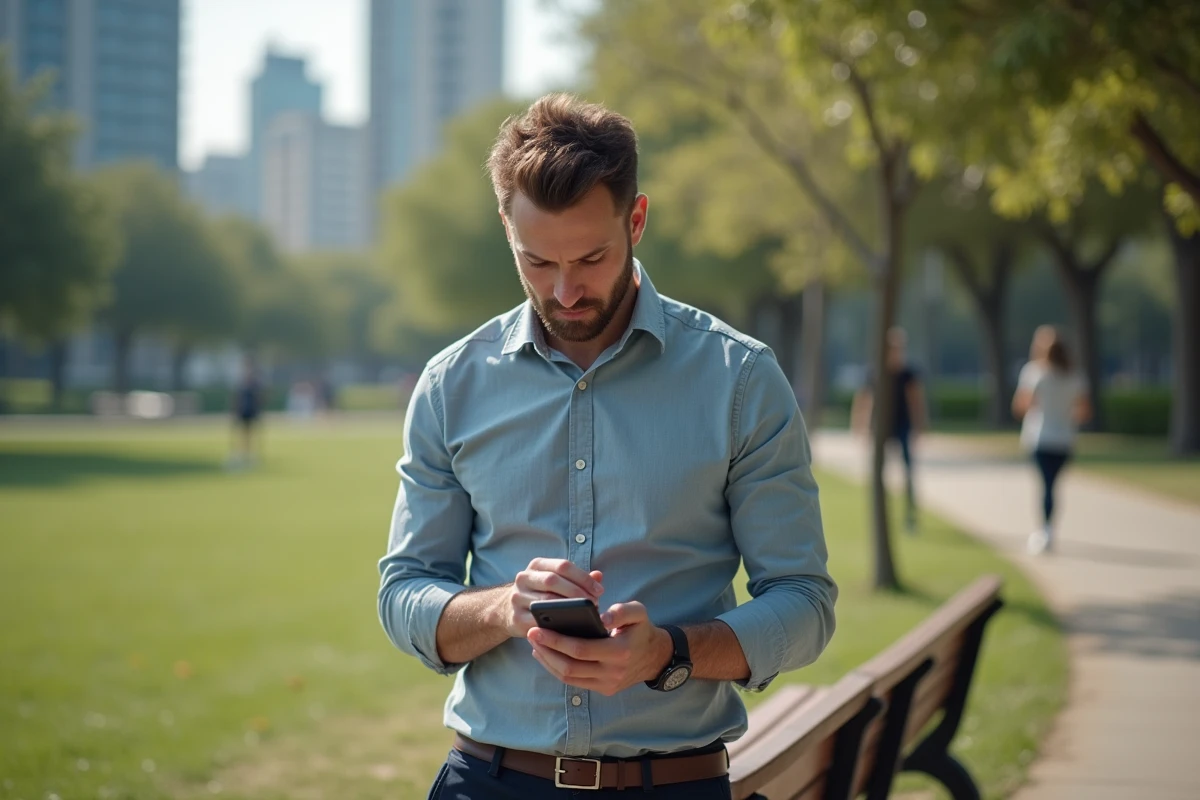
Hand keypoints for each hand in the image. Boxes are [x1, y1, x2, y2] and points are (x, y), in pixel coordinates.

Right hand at [502, 558, 603, 638]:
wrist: (505, 611)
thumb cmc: (539, 594)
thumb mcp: (554, 581)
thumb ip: (576, 578)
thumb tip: (598, 576)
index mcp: (537, 565)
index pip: (562, 566)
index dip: (583, 578)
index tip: (599, 590)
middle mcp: (524, 578)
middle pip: (553, 581)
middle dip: (577, 593)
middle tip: (594, 604)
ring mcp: (517, 597)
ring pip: (546, 601)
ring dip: (568, 609)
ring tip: (586, 616)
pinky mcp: (515, 618)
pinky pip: (538, 622)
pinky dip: (555, 625)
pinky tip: (570, 629)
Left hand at [527, 601, 672, 695]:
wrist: (655, 657)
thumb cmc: (641, 629)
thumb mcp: (638, 612)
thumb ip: (621, 611)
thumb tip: (602, 616)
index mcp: (620, 651)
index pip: (581, 649)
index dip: (557, 641)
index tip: (538, 629)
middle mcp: (612, 672)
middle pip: (570, 666)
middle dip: (547, 650)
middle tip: (531, 634)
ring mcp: (607, 684)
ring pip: (568, 677)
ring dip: (548, 661)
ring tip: (535, 644)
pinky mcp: (603, 689)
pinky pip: (574, 681)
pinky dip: (556, 669)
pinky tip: (547, 655)